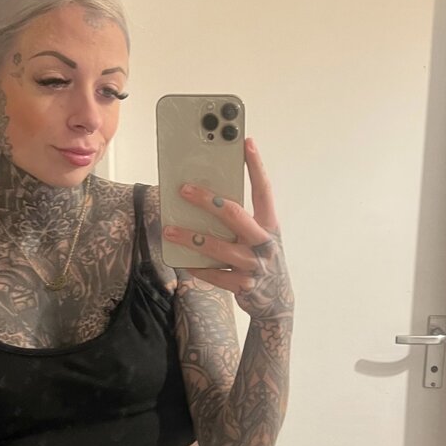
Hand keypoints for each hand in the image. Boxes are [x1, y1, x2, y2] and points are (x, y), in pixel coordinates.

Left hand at [163, 137, 293, 319]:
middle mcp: (264, 243)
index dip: (256, 166)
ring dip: (191, 238)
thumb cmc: (262, 260)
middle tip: (183, 189)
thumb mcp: (260, 237)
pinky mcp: (243, 286)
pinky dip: (197, 267)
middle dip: (207, 200)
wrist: (277, 302)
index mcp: (270, 225)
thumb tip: (206, 199)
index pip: (263, 190)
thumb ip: (241, 221)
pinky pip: (214, 275)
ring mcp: (254, 265)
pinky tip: (182, 260)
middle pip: (234, 215)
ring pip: (218, 248)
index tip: (245, 143)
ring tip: (169, 229)